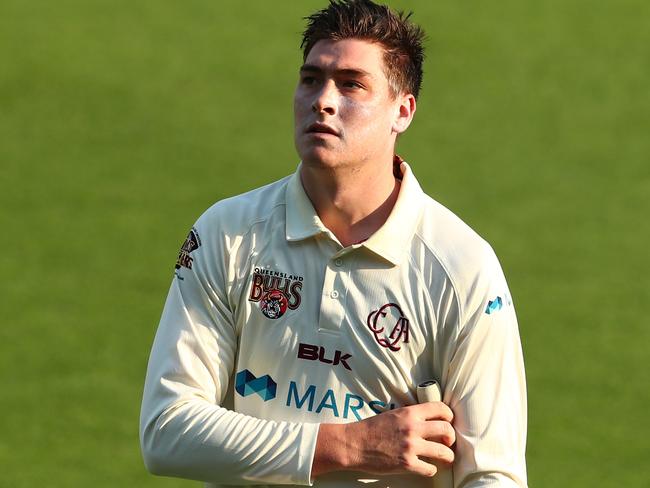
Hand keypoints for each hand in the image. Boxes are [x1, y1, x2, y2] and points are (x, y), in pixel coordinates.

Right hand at [313, 401, 454, 477]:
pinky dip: (431, 470)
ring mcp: (411, 446)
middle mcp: (413, 428)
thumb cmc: (372, 428)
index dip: (449, 415)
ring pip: (444, 452)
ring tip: (446, 458)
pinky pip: (430, 469)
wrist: (355, 443)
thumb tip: (429, 420)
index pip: (440, 408)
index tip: (449, 421)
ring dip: (448, 456)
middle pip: (446, 430)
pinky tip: (427, 467)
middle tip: (448, 442)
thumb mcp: (393, 414)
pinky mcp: (407, 463)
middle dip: (451, 437)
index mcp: (409, 413)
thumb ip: (411, 415)